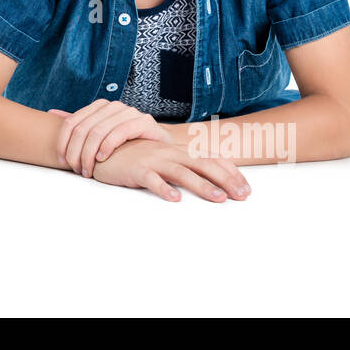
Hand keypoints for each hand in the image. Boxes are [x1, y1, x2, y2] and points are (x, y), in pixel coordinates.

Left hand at [49, 99, 170, 177]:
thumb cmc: (126, 143)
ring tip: (88, 170)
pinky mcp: (144, 121)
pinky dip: (108, 146)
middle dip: (76, 152)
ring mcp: (129, 112)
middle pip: (83, 128)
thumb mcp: (100, 133)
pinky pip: (120, 132)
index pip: (72, 122)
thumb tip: (52, 113)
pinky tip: (103, 159)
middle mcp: (112, 106)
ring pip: (99, 131)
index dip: (63, 142)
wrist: (159, 146)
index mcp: (99, 106)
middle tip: (77, 170)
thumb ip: (79, 123)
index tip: (61, 161)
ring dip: (89, 154)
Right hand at [90, 137, 250, 201]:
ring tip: (217, 199)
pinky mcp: (137, 170)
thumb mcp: (164, 159)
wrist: (104, 149)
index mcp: (179, 151)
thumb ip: (184, 166)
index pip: (211, 159)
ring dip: (201, 185)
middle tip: (241, 196)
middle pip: (203, 164)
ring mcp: (154, 160)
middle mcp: (170, 153)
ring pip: (182, 172)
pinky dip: (163, 188)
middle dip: (225, 180)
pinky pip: (151, 179)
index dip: (231, 173)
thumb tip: (210, 182)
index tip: (246, 190)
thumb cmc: (136, 158)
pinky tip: (174, 199)